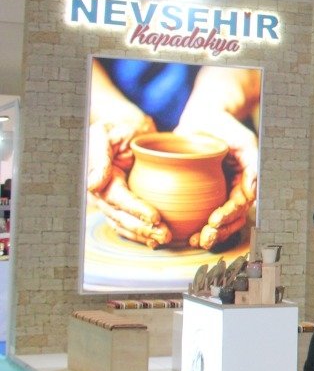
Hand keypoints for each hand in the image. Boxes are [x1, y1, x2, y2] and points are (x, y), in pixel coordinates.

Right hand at [85, 64, 170, 247]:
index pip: (118, 198)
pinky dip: (140, 233)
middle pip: (121, 217)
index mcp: (98, 177)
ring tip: (164, 240)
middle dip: (142, 228)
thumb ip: (99, 156)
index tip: (155, 217)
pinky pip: (128, 223)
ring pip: (124, 224)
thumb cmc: (119, 129)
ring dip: (143, 235)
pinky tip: (154, 240)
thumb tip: (91, 185)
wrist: (129, 131)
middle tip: (165, 235)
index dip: (135, 210)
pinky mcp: (122, 203)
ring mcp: (111, 200)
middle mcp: (101, 193)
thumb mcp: (107, 134)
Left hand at [176, 67, 260, 249]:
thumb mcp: (244, 140)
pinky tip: (182, 233)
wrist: (202, 116)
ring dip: (207, 234)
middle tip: (203, 239)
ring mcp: (215, 193)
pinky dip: (192, 225)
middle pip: (230, 219)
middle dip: (219, 232)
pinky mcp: (197, 194)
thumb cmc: (225, 126)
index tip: (214, 220)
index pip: (240, 205)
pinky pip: (197, 213)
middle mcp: (232, 190)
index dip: (228, 216)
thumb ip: (253, 164)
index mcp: (245, 182)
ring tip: (193, 242)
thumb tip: (252, 191)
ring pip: (216, 221)